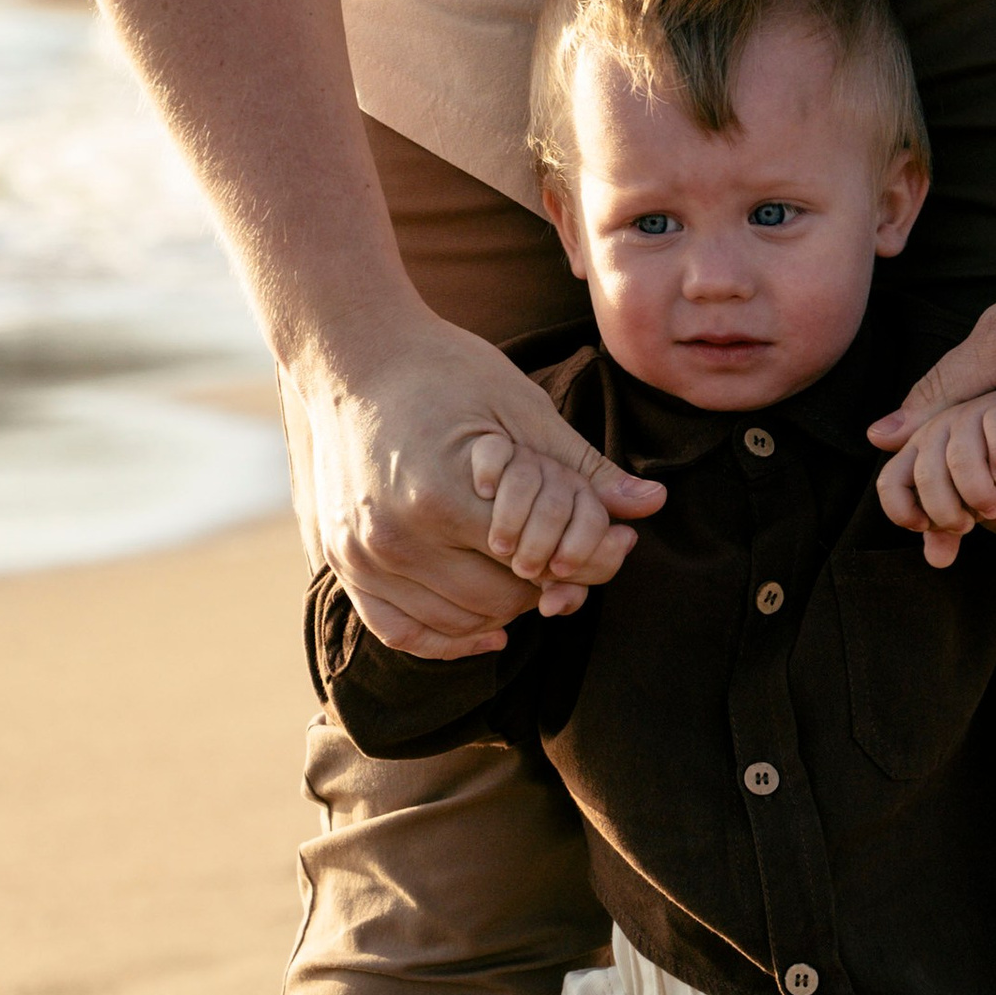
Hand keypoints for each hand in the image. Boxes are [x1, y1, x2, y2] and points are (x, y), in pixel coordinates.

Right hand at [295, 310, 664, 657]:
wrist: (354, 355)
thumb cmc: (445, 370)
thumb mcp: (522, 410)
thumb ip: (582, 470)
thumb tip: (652, 504)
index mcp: (442, 498)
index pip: (532, 567)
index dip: (574, 560)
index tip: (590, 543)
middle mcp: (396, 537)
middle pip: (496, 602)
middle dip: (541, 586)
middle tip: (560, 560)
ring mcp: (362, 554)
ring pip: (453, 623)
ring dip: (499, 612)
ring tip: (522, 576)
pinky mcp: (343, 560)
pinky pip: (398, 630)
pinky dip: (444, 639)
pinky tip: (485, 629)